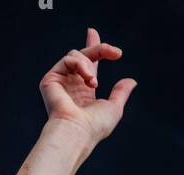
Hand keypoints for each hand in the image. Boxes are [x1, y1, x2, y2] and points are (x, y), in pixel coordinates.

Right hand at [39, 27, 136, 144]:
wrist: (77, 132)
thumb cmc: (95, 126)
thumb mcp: (114, 108)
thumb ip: (121, 92)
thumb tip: (132, 81)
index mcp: (84, 91)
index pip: (88, 64)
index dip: (92, 49)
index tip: (93, 33)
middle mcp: (71, 85)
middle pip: (82, 55)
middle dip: (99, 49)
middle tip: (115, 52)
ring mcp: (60, 81)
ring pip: (76, 55)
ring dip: (90, 65)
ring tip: (94, 83)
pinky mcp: (51, 79)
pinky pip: (68, 60)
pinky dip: (81, 65)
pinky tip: (88, 80)